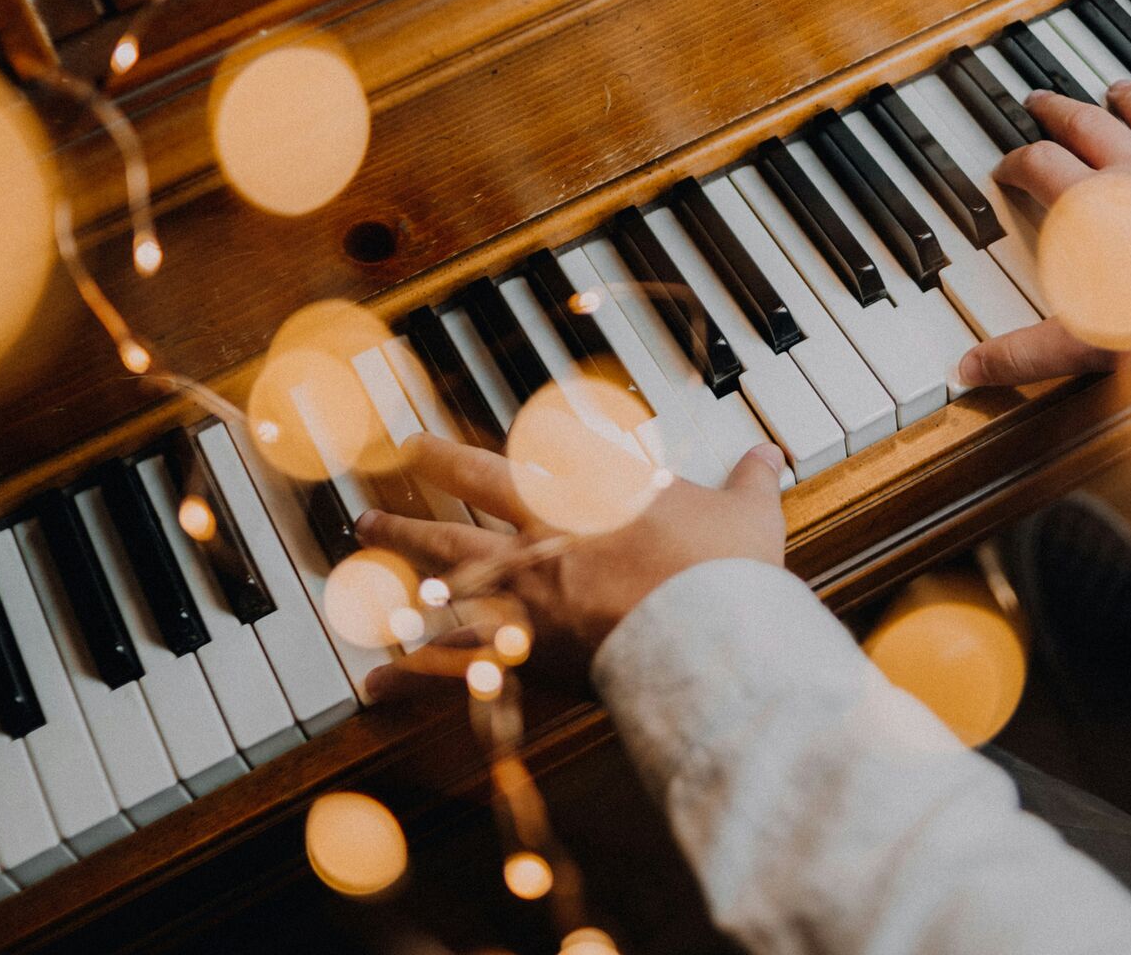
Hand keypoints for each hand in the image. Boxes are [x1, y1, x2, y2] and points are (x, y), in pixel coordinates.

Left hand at [355, 433, 787, 697]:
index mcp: (587, 498)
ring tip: (361, 553)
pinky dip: (407, 677)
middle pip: (456, 512)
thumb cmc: (724, 570)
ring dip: (394, 561)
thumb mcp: (746, 513)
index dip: (456, 452)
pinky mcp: (524, 655)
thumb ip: (749, 481)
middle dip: (413, 501)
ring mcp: (524, 597)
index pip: (511, 463)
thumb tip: (770, 454)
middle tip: (369, 504)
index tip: (421, 444)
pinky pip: (450, 668)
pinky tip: (369, 685)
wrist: (707, 633)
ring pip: (438, 575)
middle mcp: (541, 539)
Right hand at [957, 84, 1130, 386]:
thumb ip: (1033, 354)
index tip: (1005, 165)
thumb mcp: (1099, 342)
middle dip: (1059, 112)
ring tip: (1119, 89)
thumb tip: (972, 370)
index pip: (1042, 168)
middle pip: (1090, 126)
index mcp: (1099, 206)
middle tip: (1041, 100)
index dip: (1015, 163)